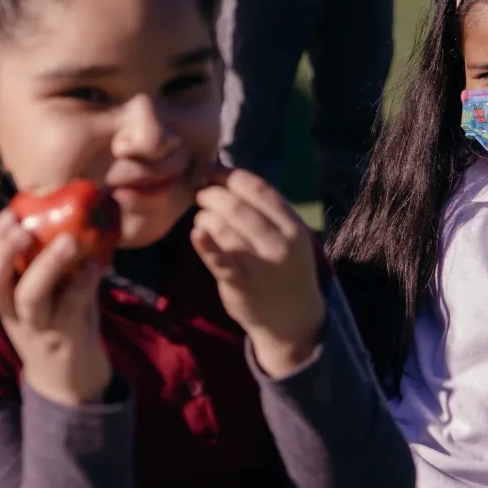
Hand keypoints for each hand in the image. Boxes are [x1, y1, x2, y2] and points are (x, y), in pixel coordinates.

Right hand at [0, 211, 112, 406]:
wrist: (72, 381)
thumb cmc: (62, 324)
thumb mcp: (49, 294)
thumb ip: (52, 262)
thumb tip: (74, 213)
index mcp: (4, 301)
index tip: (10, 214)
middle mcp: (13, 315)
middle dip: (0, 252)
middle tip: (22, 227)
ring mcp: (38, 328)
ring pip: (29, 297)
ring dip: (46, 265)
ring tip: (69, 240)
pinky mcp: (65, 338)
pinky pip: (70, 308)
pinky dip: (83, 283)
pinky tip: (97, 266)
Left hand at [191, 168, 325, 377]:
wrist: (293, 318)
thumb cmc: (283, 267)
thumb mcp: (287, 235)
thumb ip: (263, 208)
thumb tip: (221, 172)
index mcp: (293, 226)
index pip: (257, 188)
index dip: (228, 174)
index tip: (209, 169)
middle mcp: (279, 244)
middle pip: (236, 206)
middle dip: (210, 194)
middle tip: (199, 194)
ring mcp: (260, 266)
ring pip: (222, 229)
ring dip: (204, 218)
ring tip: (202, 220)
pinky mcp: (240, 285)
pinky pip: (218, 260)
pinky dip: (204, 244)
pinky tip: (195, 234)